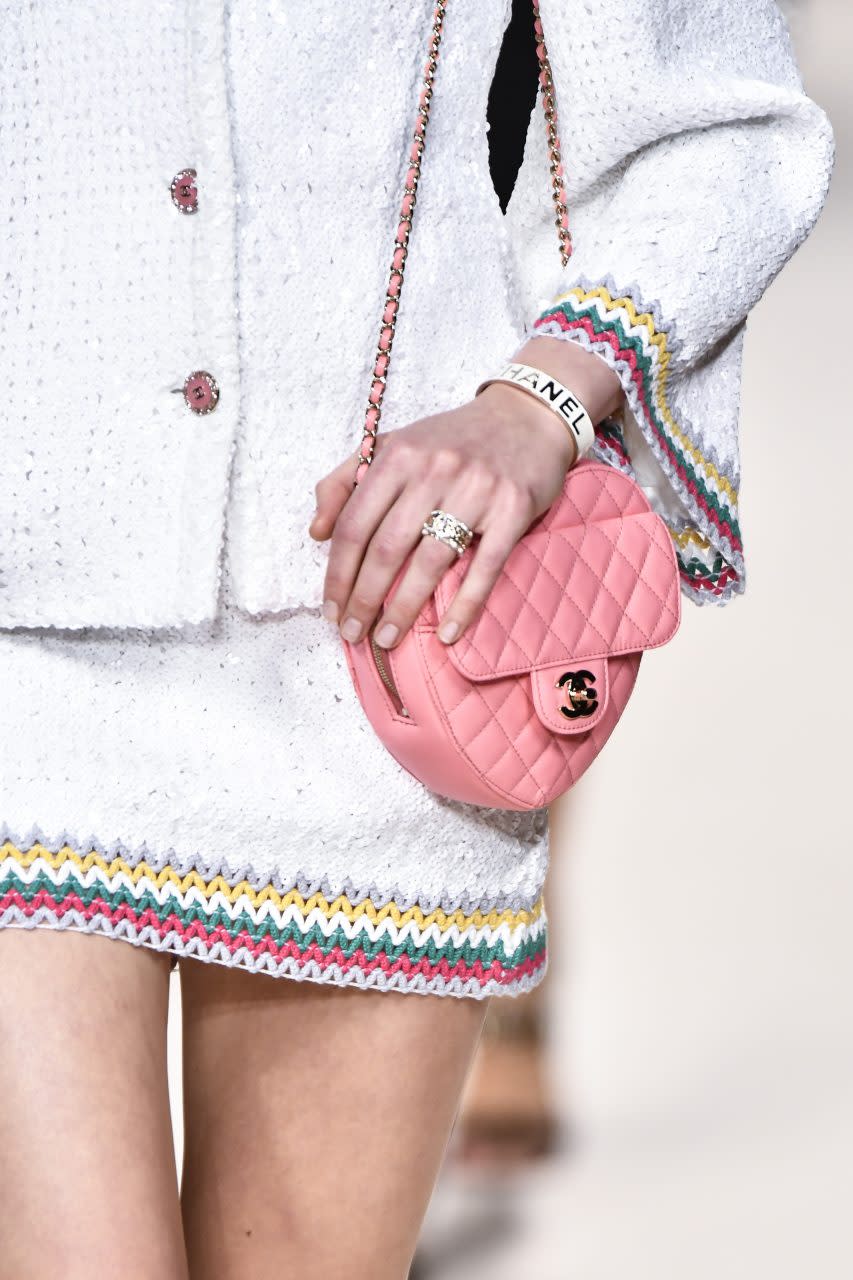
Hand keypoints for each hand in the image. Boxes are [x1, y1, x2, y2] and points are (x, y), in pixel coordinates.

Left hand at [309, 338, 622, 649]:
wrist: (528, 415)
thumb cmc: (453, 439)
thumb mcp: (395, 445)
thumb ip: (346, 481)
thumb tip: (317, 532)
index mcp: (399, 455)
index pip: (355, 525)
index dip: (338, 574)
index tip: (331, 609)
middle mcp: (435, 470)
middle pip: (387, 549)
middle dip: (364, 599)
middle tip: (352, 633)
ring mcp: (476, 490)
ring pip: (430, 562)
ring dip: (405, 609)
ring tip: (387, 639)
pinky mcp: (513, 509)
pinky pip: (484, 567)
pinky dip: (465, 605)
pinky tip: (447, 633)